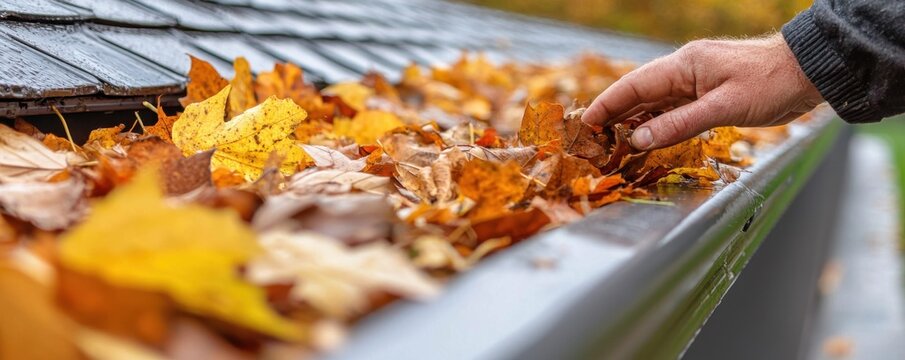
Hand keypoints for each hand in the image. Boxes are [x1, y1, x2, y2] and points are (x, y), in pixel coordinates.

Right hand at [581, 33, 823, 149]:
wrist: (809, 73)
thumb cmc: (770, 84)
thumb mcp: (723, 108)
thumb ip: (678, 125)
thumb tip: (638, 140)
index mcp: (684, 65)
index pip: (634, 85)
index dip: (607, 104)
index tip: (586, 123)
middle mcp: (685, 69)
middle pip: (639, 93)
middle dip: (614, 114)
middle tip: (592, 137)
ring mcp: (696, 81)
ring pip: (655, 102)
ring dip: (634, 121)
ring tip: (612, 142)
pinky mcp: (708, 92)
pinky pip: (673, 108)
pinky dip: (656, 123)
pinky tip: (646, 137)